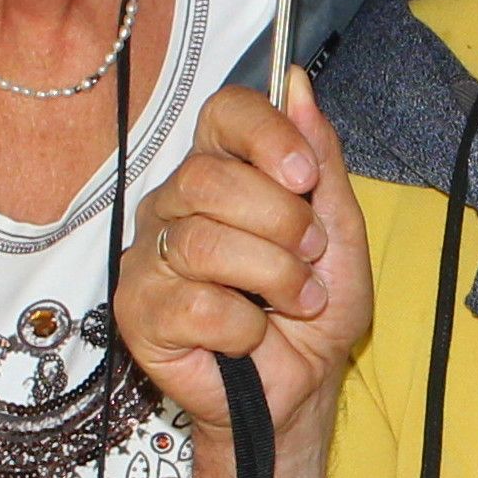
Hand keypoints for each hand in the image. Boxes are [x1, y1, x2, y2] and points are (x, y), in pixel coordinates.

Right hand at [116, 71, 372, 433]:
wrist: (299, 391)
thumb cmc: (313, 313)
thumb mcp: (339, 233)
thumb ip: (322, 162)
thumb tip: (300, 86)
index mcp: (222, 173)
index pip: (223, 114)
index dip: (264, 134)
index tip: (304, 177)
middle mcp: (175, 205)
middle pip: (209, 177)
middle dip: (280, 221)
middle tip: (310, 258)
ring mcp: (150, 257)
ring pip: (203, 241)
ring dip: (272, 277)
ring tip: (297, 303)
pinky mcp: (137, 312)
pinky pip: (192, 302)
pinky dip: (242, 326)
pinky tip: (250, 337)